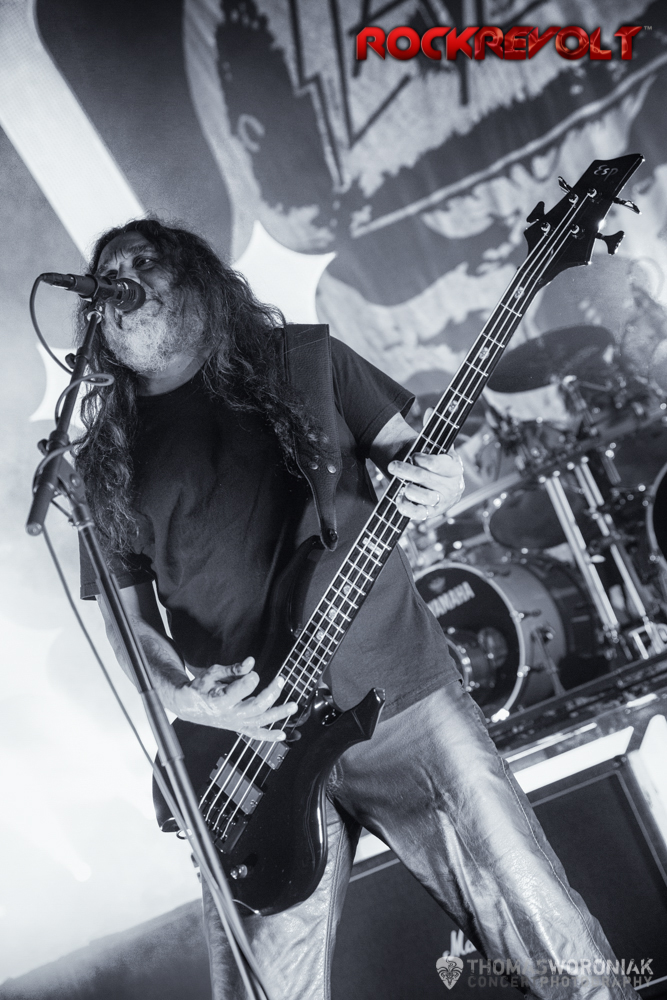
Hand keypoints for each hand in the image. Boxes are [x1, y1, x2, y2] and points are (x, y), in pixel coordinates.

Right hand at [173, 657, 297, 740]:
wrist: (188, 706)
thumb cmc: (201, 687)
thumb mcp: (213, 673)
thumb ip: (234, 669)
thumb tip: (252, 662)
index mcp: (219, 700)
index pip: (239, 691)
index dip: (250, 680)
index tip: (254, 673)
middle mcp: (228, 715)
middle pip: (255, 707)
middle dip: (270, 693)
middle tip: (280, 680)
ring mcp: (235, 723)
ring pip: (260, 721)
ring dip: (278, 714)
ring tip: (294, 706)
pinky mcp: (238, 727)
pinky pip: (255, 734)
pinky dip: (269, 735)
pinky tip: (283, 734)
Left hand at [389, 411, 463, 521]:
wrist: (439, 486)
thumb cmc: (437, 464)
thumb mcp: (438, 448)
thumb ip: (434, 431)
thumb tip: (430, 410)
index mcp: (456, 468)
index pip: (440, 464)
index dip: (424, 459)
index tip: (414, 455)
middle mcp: (453, 486)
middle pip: (427, 478)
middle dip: (407, 470)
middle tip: (393, 465)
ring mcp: (444, 501)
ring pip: (425, 496)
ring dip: (409, 489)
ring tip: (400, 484)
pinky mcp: (433, 514)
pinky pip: (419, 514)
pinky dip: (407, 508)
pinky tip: (398, 499)